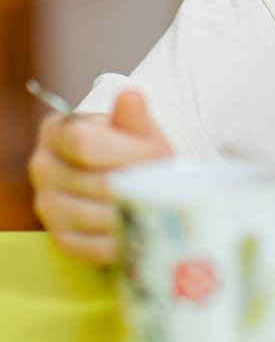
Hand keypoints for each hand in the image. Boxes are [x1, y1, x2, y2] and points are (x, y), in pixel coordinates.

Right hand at [28, 90, 172, 265]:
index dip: (127, 150)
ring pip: (94, 215)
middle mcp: (42, 167)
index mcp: (56, 131)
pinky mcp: (60, 236)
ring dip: (133, 210)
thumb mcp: (136, 127)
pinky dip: (120, 240)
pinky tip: (141, 228)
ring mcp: (47, 205)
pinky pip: (90, 246)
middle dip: (138, 181)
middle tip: (165, 178)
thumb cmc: (131, 144)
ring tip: (158, 199)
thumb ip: (133, 116)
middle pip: (95, 181)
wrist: (126, 171)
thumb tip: (131, 96)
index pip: (84, 143)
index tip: (157, 151)